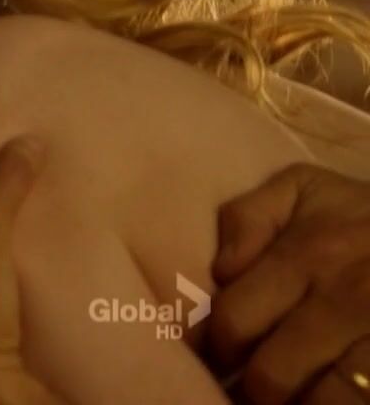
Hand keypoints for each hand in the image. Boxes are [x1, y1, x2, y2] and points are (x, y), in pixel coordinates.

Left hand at [208, 163, 369, 403]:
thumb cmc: (361, 216)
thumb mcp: (303, 190)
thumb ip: (248, 217)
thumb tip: (221, 271)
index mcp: (309, 254)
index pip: (234, 323)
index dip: (218, 349)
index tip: (220, 356)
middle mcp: (348, 299)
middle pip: (271, 376)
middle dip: (254, 388)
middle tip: (252, 386)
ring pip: (321, 402)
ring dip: (296, 403)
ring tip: (290, 394)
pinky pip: (357, 402)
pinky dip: (333, 403)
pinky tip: (323, 393)